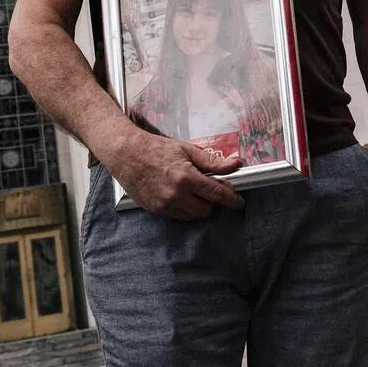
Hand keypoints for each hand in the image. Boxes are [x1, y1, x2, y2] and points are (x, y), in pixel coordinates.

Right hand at [101, 126, 244, 219]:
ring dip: (200, 206)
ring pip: (194, 215)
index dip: (231, 199)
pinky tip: (183, 195)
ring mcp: (165, 205)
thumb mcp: (188, 150)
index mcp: (187, 177)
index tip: (239, 202)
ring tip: (196, 190)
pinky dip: (186, 209)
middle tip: (213, 189)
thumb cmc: (158, 150)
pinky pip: (179, 216)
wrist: (128, 155)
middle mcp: (176, 194)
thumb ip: (213, 161)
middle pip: (207, 208)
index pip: (217, 194)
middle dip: (213, 201)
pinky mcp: (156, 210)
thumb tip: (235, 165)